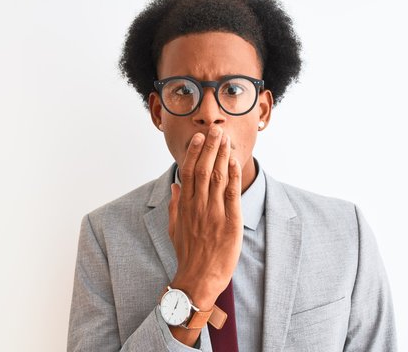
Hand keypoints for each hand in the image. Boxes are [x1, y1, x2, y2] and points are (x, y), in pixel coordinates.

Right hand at [167, 126, 242, 310]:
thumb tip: (174, 188)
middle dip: (209, 148)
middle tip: (215, 130)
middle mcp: (198, 206)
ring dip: (221, 156)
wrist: (198, 278)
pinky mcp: (230, 221)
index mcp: (185, 206)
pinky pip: (231, 193)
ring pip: (217, 177)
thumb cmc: (188, 255)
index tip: (198, 138)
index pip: (188, 173)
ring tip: (225, 139)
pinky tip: (233, 161)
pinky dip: (233, 175)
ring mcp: (214, 213)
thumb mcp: (174, 229)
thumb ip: (174, 207)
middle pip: (202, 170)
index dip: (194, 153)